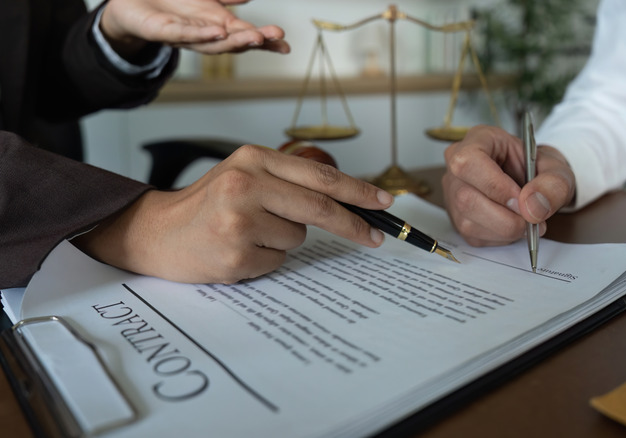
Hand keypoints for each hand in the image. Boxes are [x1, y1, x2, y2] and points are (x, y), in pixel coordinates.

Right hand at [72, 145, 392, 283]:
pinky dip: (266, 260)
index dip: (358, 191)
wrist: (157, 233)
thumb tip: (346, 200)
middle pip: (320, 207)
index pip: (320, 175)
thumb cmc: (209, 204)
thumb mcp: (245, 175)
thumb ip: (288, 181)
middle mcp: (245, 185)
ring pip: (298, 237)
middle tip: (373, 236)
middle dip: (352, 224)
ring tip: (250, 234)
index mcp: (252, 159)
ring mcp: (239, 221)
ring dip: (284, 241)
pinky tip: (239, 251)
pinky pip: (278, 262)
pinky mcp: (235, 255)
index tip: (385, 201)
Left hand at [100, 0, 289, 57]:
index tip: (285, 43)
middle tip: (274, 37)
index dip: (266, 41)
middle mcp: (204, 35)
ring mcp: (185, 36)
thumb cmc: (168, 3)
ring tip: (253, 38)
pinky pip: (184, 35)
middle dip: (255, 40)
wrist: (130, 3)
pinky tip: (216, 32)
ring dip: (233, 42)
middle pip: (234, 42)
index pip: (246, 36)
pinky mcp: (163, 32)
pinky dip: (200, 35)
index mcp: (216, 26)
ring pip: (213, 44)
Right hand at [442, 125, 574, 246]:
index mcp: (478, 140)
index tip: (522, 200)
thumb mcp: (557, 170)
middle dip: (505, 216)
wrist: (535, 184)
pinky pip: (475, 236)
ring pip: (468, 221)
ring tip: (527, 221)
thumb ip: (552, 185)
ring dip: (506, 229)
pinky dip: (501, 237)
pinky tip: (513, 224)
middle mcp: (457, 166)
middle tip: (532, 217)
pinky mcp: (458, 219)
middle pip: (466, 198)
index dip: (495, 186)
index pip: (469, 162)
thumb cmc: (539, 170)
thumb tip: (532, 208)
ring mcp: (453, 194)